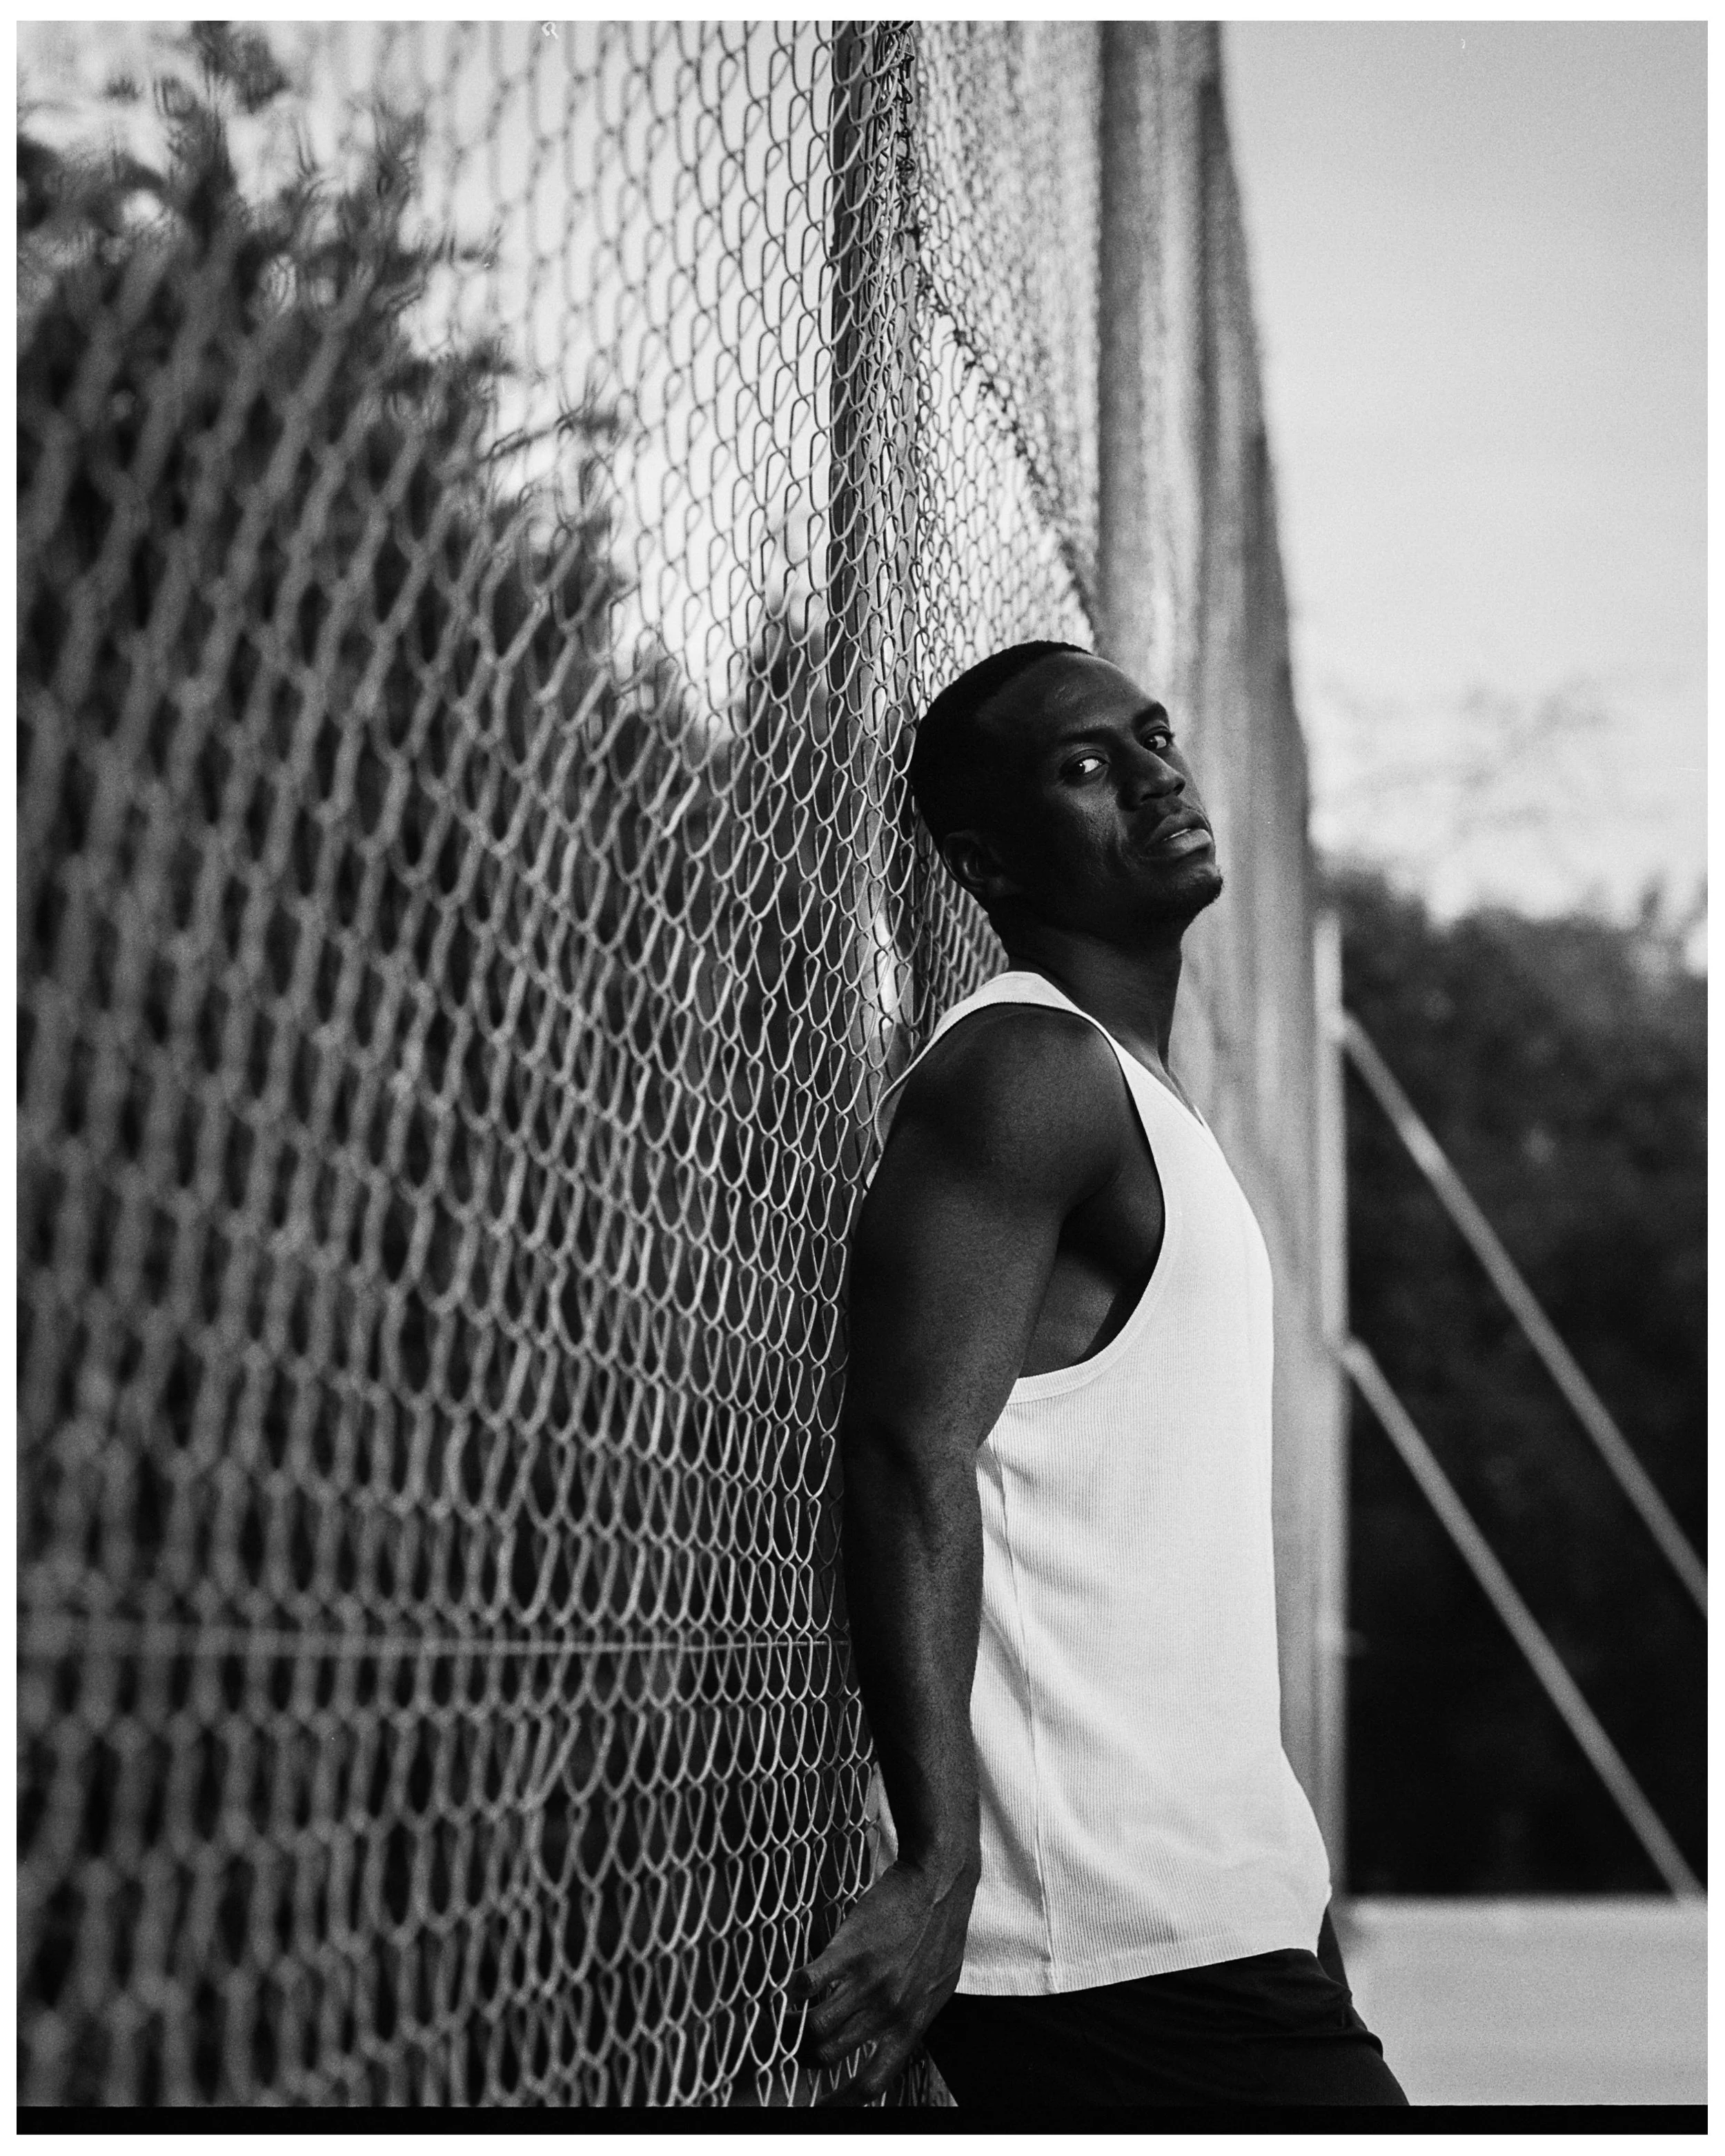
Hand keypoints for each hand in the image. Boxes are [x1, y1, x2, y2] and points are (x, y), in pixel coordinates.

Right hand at [788, 1855, 977, 2104]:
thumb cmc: (940, 1935)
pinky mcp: (850, 1950)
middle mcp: (888, 2011)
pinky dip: (795, 1988)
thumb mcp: (936, 1988)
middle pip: (830, 2056)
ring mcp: (868, 1981)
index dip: (840, 2102)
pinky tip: (796, 1983)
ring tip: (790, 2016)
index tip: (819, 2106)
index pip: (871, 2083)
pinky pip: (808, 1983)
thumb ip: (911, 2018)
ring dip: (794, 2026)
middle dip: (808, 2056)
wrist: (940, 1883)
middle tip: (800, 2043)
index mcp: (910, 2025)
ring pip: (814, 2026)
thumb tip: (894, 2044)